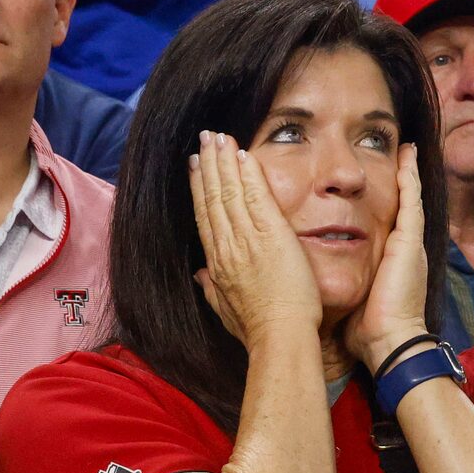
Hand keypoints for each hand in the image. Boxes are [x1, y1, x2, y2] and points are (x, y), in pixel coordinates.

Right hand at [189, 131, 321, 350]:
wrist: (279, 336)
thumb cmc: (257, 329)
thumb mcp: (225, 310)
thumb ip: (212, 289)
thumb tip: (200, 275)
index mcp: (217, 262)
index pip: (204, 217)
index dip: (198, 188)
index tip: (194, 167)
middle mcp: (227, 245)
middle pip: (212, 196)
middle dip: (207, 165)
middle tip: (203, 139)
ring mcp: (247, 238)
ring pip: (228, 191)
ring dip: (222, 160)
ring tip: (217, 137)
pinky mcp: (271, 234)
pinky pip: (255, 196)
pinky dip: (247, 173)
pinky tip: (242, 153)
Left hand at [345, 143, 430, 369]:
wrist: (389, 342)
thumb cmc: (366, 328)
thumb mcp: (348, 295)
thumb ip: (336, 281)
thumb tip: (310, 280)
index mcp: (385, 258)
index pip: (378, 220)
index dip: (372, 200)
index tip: (365, 181)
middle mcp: (400, 246)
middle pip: (397, 203)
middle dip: (396, 178)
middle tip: (392, 152)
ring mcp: (407, 241)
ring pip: (407, 196)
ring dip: (405, 171)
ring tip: (403, 146)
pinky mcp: (410, 240)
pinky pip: (411, 200)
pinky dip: (409, 177)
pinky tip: (406, 157)